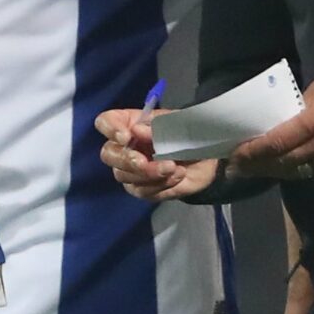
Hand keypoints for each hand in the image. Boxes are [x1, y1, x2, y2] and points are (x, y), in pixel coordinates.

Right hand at [96, 109, 220, 202]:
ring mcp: (131, 171)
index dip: (110, 129)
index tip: (126, 136)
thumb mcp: (178, 123)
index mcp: (129, 124)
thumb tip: (136, 130)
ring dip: (149, 173)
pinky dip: (161, 184)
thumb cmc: (188, 133)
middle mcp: (124, 148)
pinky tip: (178, 176)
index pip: (105, 122)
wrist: (208, 157)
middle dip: (126, 159)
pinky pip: (143, 191)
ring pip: (124, 176)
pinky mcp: (142, 189)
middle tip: (143, 161)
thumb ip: (157, 126)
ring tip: (173, 167)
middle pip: (108, 154)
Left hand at [229, 68, 313, 176]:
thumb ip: (299, 106)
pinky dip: (290, 169)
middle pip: (282, 162)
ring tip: (252, 169)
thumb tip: (282, 120)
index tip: (235, 153)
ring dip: (271, 170)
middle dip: (257, 165)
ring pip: (295, 170)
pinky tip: (278, 166)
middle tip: (235, 167)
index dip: (254, 151)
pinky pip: (309, 169)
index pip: (277, 142)